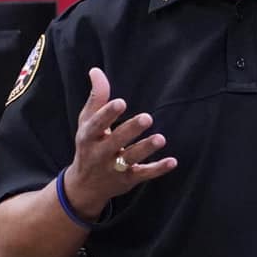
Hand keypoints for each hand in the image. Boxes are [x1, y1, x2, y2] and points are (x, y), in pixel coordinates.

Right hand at [62, 68, 177, 215]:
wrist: (84, 186)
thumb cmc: (89, 145)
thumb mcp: (87, 123)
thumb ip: (96, 98)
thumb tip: (96, 70)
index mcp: (88, 136)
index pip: (97, 125)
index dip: (107, 114)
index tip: (120, 103)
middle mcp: (99, 154)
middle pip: (116, 141)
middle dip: (130, 130)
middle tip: (147, 118)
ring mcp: (114, 168)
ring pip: (131, 158)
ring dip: (146, 149)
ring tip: (160, 139)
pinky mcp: (128, 180)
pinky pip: (143, 174)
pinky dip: (158, 169)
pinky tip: (172, 161)